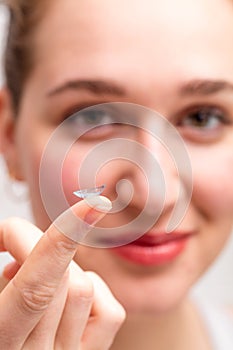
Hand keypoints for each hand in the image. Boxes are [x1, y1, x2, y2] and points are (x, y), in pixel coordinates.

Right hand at [0, 197, 124, 348]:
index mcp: (3, 343)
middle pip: (63, 281)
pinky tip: (68, 298)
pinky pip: (110, 311)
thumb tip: (21, 255)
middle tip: (16, 245)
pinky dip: (93, 291)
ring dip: (63, 270)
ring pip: (85, 289)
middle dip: (42, 248)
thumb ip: (4, 281)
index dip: (61, 240)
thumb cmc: (2, 328)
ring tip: (39, 278)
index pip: (36, 289)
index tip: (93, 204)